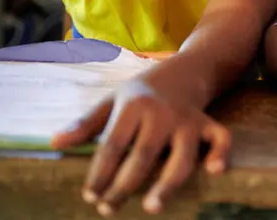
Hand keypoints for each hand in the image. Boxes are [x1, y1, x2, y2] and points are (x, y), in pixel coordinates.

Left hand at [50, 79, 230, 216]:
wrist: (184, 69)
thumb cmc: (143, 91)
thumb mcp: (112, 99)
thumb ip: (87, 123)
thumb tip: (55, 142)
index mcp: (133, 106)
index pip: (113, 145)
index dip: (100, 173)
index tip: (89, 196)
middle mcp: (161, 113)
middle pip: (142, 155)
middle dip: (124, 185)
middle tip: (108, 209)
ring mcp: (187, 120)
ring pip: (181, 155)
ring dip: (167, 183)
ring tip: (151, 206)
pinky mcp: (207, 124)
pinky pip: (220, 139)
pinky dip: (221, 153)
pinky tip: (215, 172)